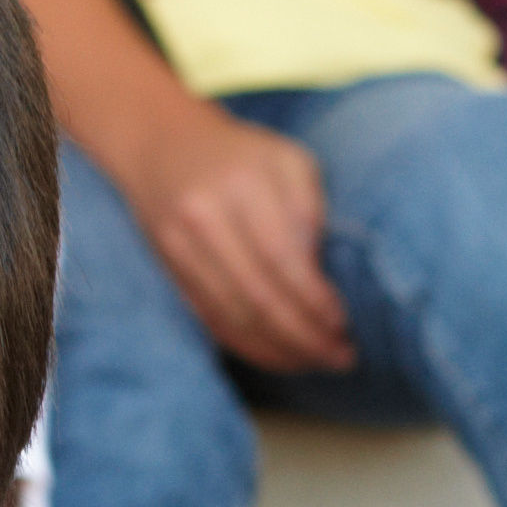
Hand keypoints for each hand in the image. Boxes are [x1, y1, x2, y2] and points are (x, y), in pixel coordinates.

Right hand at [122, 105, 352, 375]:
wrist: (162, 144)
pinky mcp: (170, 272)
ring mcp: (180, 248)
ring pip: (234, 317)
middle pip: (258, 297)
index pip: (283, 259)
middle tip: (341, 357)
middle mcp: (205, 218)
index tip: (344, 323)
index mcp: (242, 185)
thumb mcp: (288, 160)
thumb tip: (322, 275)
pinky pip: (213, 321)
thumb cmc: (242, 155)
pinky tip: (281, 357)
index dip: (315, 300)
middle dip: (305, 337)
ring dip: (280, 351)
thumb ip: (309, 209)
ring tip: (317, 362)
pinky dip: (250, 347)